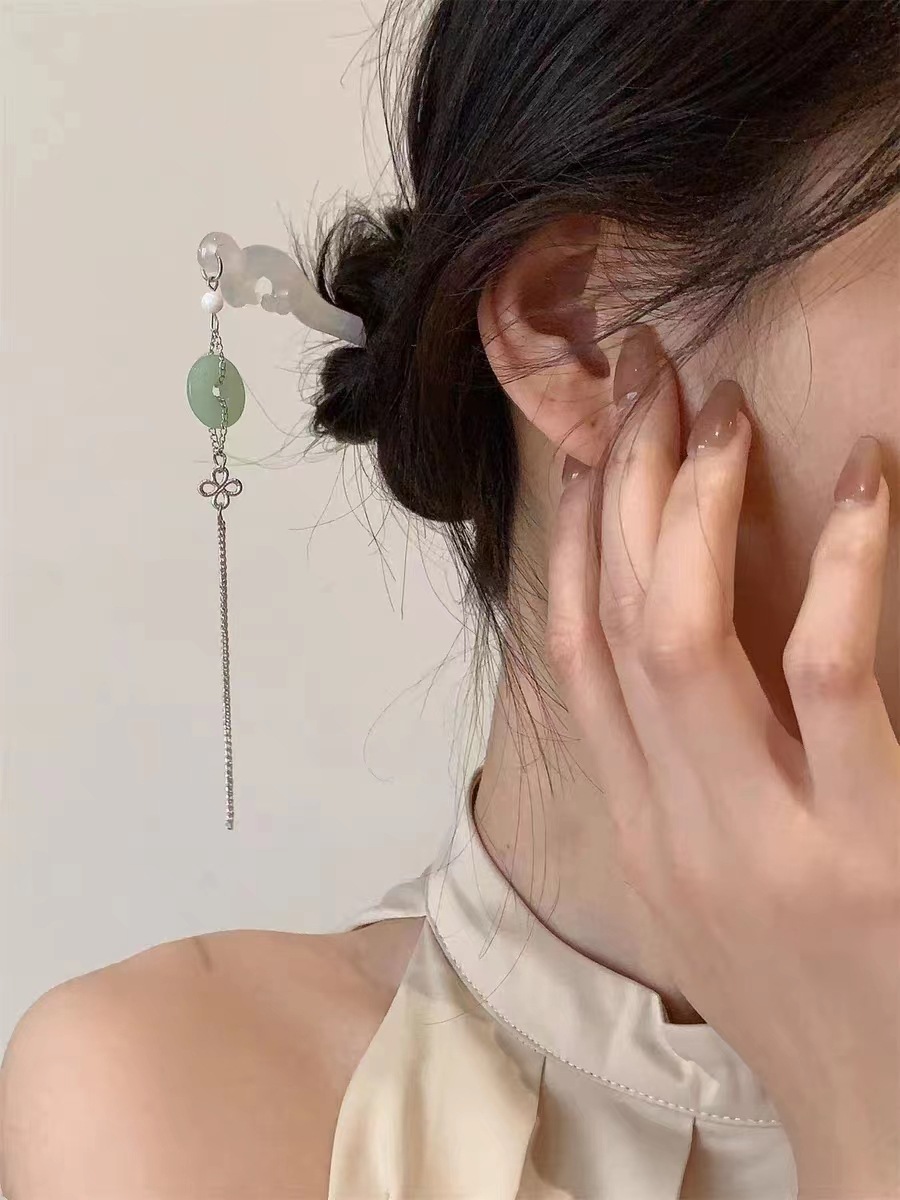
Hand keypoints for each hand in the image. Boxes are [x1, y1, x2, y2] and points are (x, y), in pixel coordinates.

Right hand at [547, 327, 899, 1197]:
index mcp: (634, 827)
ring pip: (682, 637)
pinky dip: (843, 564)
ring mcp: (761, 837)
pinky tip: (866, 486)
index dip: (574, 533)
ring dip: (695, 506)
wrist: (874, 1126)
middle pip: (613, 620)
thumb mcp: (696, 888)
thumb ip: (667, 775)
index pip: (570, 651)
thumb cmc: (798, 997)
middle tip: (656, 380)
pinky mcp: (867, 847)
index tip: (596, 445)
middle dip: (623, 483)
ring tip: (726, 414)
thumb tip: (660, 653)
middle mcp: (673, 822)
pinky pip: (830, 674)